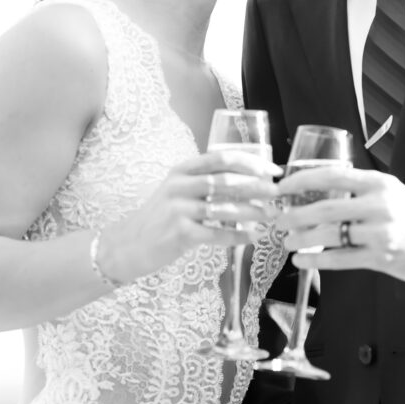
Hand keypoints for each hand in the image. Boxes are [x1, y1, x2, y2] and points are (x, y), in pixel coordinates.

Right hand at [97, 151, 280, 282]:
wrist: (127, 245)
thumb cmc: (160, 218)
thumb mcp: (177, 190)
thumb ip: (204, 182)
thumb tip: (247, 181)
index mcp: (182, 170)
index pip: (221, 158)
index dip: (250, 162)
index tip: (272, 169)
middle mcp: (179, 185)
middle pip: (226, 181)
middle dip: (257, 187)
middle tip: (278, 193)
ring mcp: (178, 209)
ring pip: (225, 208)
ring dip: (253, 212)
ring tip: (271, 216)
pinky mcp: (180, 233)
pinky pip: (216, 233)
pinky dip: (237, 235)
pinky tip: (252, 237)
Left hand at [276, 166, 404, 286]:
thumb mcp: (393, 192)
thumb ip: (362, 190)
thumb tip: (321, 190)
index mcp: (380, 184)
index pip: (332, 175)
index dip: (302, 180)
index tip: (281, 186)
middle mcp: (380, 205)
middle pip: (325, 208)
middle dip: (295, 215)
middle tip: (277, 219)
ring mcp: (381, 233)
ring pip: (330, 235)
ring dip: (302, 239)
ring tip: (286, 242)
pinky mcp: (382, 259)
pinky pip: (341, 259)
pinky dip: (317, 260)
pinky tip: (302, 261)